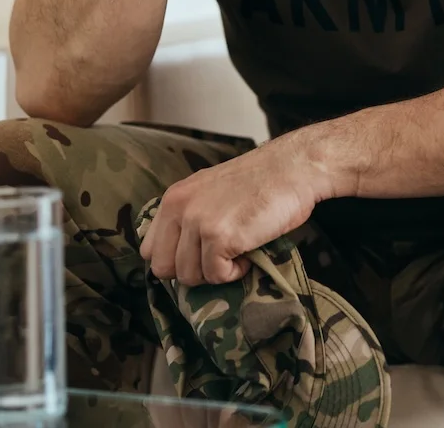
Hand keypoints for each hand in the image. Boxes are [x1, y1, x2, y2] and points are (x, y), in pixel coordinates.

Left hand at [138, 133, 335, 285]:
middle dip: (192, 271)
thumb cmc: (262, 180)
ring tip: (239, 251)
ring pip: (189, 276)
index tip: (200, 256)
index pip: (149, 250)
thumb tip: (184, 255)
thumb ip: (191, 216)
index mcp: (174, 198)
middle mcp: (179, 209)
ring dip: (216, 271)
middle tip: (220, 258)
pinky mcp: (220, 236)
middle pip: (163, 269)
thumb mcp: (211, 192)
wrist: (293, 167)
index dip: (175, 260)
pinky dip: (235, 272)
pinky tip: (249, 253)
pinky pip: (216, 275)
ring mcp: (198, 222)